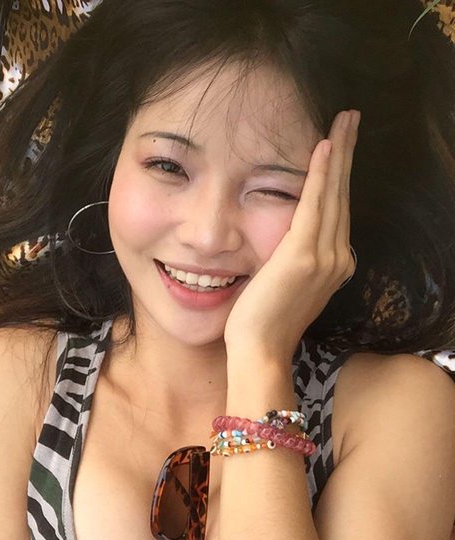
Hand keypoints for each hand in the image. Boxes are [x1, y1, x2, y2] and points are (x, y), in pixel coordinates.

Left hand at [224, 110, 359, 363]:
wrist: (259, 350)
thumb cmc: (261, 323)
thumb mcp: (284, 286)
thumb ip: (293, 261)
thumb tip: (286, 245)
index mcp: (333, 265)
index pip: (337, 211)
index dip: (340, 177)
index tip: (340, 147)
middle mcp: (338, 259)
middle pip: (343, 196)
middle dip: (347, 155)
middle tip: (351, 119)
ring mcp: (325, 258)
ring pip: (334, 195)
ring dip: (339, 154)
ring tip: (345, 121)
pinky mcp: (304, 256)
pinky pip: (315, 205)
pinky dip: (320, 175)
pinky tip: (325, 146)